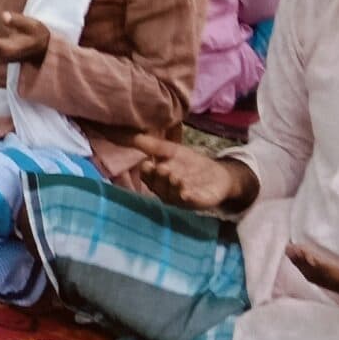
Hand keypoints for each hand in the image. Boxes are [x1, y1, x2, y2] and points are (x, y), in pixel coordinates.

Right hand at [125, 131, 254, 211]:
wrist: (218, 175)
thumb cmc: (190, 163)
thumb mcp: (171, 150)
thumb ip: (150, 145)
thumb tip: (120, 135)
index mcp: (157, 179)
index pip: (147, 177)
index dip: (146, 172)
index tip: (147, 163)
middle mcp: (166, 191)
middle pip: (159, 187)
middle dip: (160, 178)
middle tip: (163, 168)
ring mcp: (181, 199)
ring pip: (173, 195)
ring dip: (173, 187)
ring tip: (176, 178)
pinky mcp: (198, 203)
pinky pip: (191, 202)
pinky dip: (188, 198)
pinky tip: (186, 193)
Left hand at [286, 243, 338, 303]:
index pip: (335, 276)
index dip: (318, 265)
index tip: (303, 253)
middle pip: (322, 279)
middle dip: (304, 264)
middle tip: (290, 248)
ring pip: (319, 279)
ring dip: (304, 265)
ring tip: (290, 250)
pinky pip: (323, 277)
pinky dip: (311, 267)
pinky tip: (302, 257)